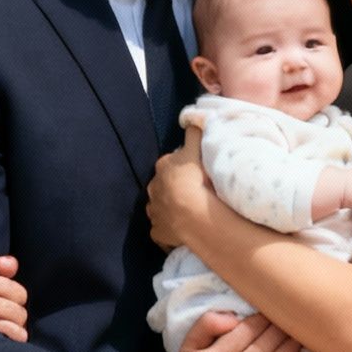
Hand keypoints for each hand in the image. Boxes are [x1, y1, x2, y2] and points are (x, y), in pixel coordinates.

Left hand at [0, 254, 29, 342]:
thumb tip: (4, 261)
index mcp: (10, 298)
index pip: (12, 283)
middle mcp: (17, 312)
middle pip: (18, 296)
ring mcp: (18, 328)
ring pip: (18, 313)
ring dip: (0, 306)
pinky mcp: (17, 345)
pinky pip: (20, 335)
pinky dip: (10, 329)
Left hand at [147, 130, 216, 249]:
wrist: (194, 215)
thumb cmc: (198, 179)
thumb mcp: (198, 148)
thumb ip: (194, 132)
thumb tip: (193, 119)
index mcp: (163, 166)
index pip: (172, 162)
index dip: (184, 166)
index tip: (196, 171)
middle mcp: (153, 188)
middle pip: (165, 185)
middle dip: (176, 188)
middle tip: (195, 192)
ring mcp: (154, 213)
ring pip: (162, 207)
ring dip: (172, 208)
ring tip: (190, 213)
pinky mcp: (158, 233)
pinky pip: (164, 231)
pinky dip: (170, 230)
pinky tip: (183, 231)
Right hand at [165, 311, 300, 351]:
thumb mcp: (187, 346)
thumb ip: (206, 325)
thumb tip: (234, 318)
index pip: (244, 332)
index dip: (261, 318)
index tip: (271, 308)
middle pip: (261, 346)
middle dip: (278, 328)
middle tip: (291, 314)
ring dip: (288, 343)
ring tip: (298, 329)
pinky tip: (295, 350)